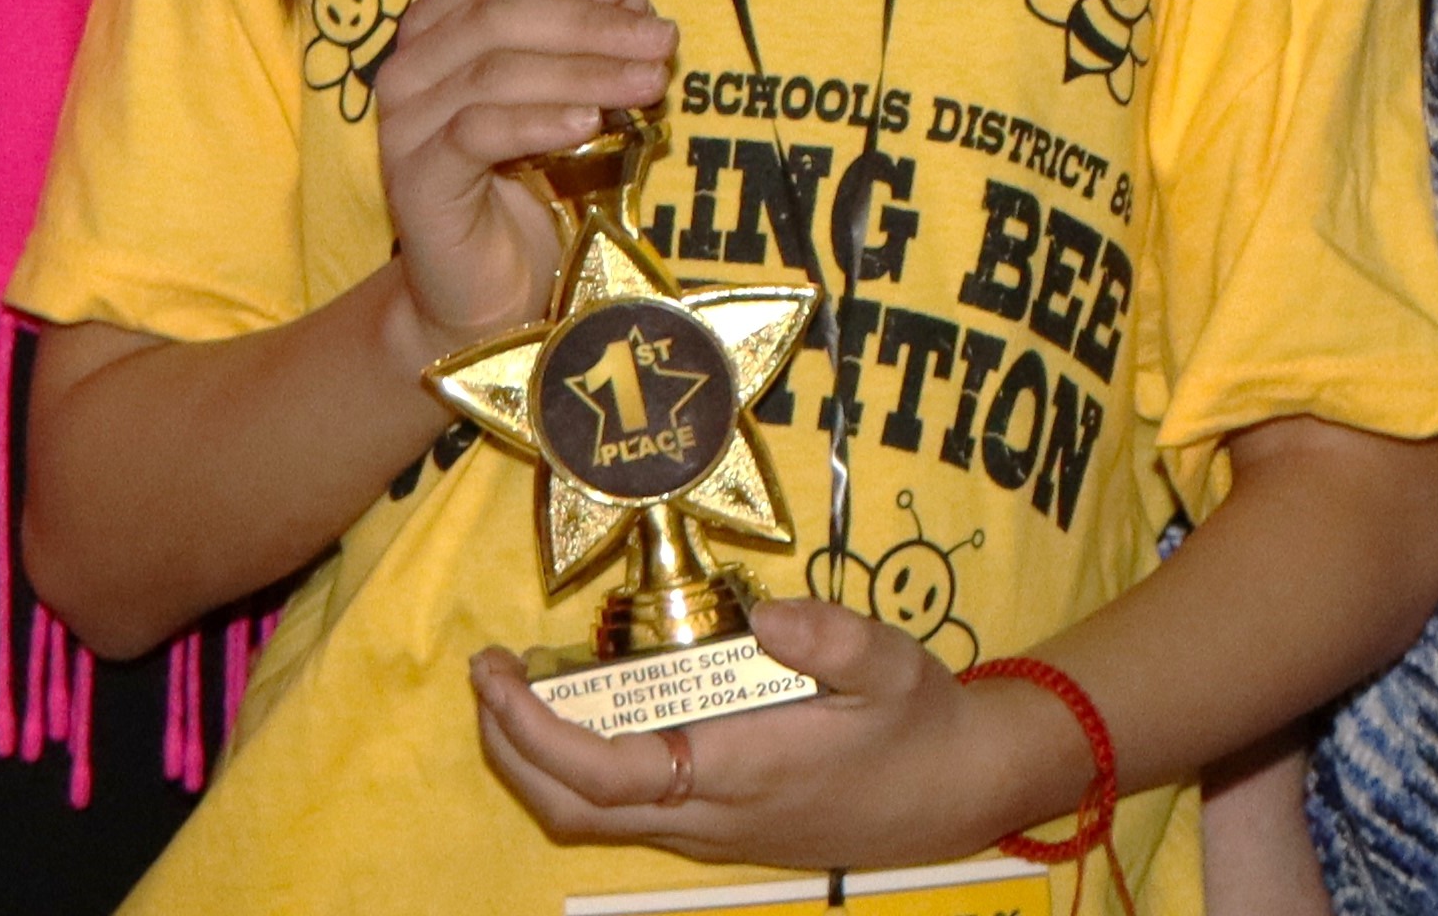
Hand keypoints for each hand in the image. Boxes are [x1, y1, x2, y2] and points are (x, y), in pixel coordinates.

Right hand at [370, 0, 676, 348]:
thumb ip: (584, 47)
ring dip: (584, 69)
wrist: (489, 291)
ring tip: (648, 83)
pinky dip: (540, 119)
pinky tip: (590, 121)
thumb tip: (638, 9)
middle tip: (661, 40)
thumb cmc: (530, 186)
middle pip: (496, 11)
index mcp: (437, 26)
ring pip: (495, 69)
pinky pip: (477, 131)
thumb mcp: (563, 98)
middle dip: (590, 21)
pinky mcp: (414, 179)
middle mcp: (410, 64)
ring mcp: (405, 123)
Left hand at [469, 598, 1089, 870]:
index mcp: (735, 773)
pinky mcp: (714, 822)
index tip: (498, 674)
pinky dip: (576, 765)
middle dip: (510, 749)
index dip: (536, 733)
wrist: (950, 793)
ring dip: (535, 759)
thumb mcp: (890, 662)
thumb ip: (830, 634)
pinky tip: (581, 707)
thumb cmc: (917, 723)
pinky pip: (621, 808)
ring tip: (514, 686)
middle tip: (486, 672)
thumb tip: (766, 610)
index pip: (606, 773)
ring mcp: (706, 827)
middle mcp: (706, 814)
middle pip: (572, 810)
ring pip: (590, 817)